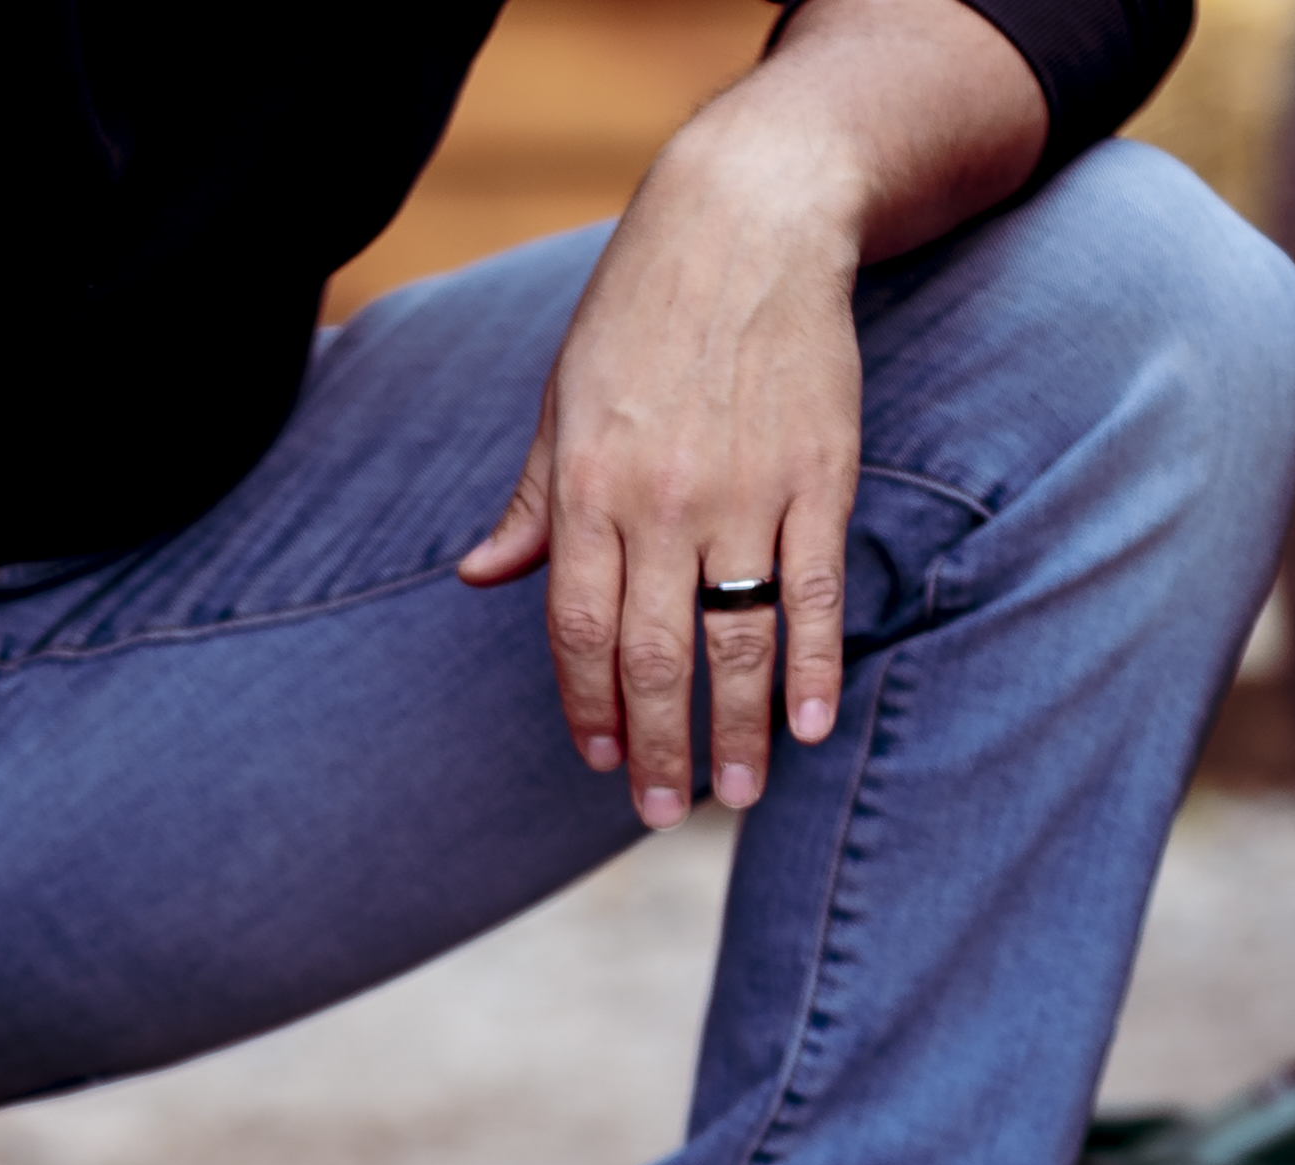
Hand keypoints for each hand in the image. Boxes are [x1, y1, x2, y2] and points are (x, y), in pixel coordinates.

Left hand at [454, 0, 1050, 827]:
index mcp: (587, 487)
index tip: (602, 762)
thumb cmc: (641, 311)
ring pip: (736, 641)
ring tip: (736, 795)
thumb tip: (476, 576)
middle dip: (659, 748)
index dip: (587, 708)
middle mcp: (661, 502)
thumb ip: (531, 502)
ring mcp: (745, 493)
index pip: (576, 630)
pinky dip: (814, 667)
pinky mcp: (818, 478)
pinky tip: (806, 725)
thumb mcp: (562, 398)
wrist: (747, 223)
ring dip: (735, 731)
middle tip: (666, 812)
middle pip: (654, 656)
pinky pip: (815, 593)